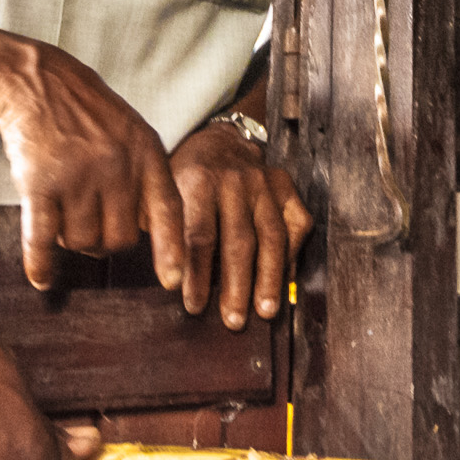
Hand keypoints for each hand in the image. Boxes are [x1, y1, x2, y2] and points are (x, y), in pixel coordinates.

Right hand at [0, 39, 187, 296]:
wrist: (35, 79)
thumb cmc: (85, 112)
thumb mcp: (131, 132)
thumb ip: (145, 176)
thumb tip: (154, 232)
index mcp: (146, 152)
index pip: (167, 210)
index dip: (171, 249)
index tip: (172, 282)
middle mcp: (117, 166)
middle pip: (120, 239)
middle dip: (104, 240)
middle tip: (89, 221)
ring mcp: (79, 175)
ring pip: (83, 241)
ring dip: (71, 239)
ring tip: (63, 213)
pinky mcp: (40, 182)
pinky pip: (43, 238)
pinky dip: (41, 262)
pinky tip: (41, 278)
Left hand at [166, 121, 313, 329]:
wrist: (218, 139)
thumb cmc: (184, 176)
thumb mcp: (162, 192)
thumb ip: (162, 228)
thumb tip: (166, 278)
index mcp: (198, 179)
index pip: (199, 235)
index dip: (197, 274)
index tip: (193, 305)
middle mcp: (235, 179)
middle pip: (238, 240)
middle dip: (236, 285)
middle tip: (233, 320)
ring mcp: (265, 182)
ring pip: (271, 236)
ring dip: (269, 277)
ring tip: (265, 310)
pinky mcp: (286, 186)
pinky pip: (297, 224)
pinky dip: (293, 255)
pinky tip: (286, 282)